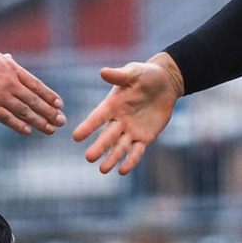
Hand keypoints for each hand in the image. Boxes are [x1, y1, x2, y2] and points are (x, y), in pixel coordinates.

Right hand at [0, 42, 62, 135]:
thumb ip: (4, 63)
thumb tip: (12, 61)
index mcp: (12, 69)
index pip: (36, 84)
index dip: (49, 96)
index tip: (60, 104)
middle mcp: (9, 82)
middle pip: (34, 100)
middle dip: (50, 112)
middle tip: (62, 121)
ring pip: (24, 111)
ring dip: (39, 121)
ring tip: (51, 129)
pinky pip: (6, 118)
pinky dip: (19, 125)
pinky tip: (28, 131)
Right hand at [73, 53, 181, 174]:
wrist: (166, 83)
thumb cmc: (146, 75)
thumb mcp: (134, 72)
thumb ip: (119, 75)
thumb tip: (103, 72)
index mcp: (112, 105)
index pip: (97, 117)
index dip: (88, 127)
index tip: (76, 137)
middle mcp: (119, 120)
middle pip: (107, 136)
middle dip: (99, 147)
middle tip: (89, 158)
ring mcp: (131, 130)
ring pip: (119, 147)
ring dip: (112, 158)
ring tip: (103, 169)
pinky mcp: (144, 137)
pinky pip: (136, 151)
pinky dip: (130, 161)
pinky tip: (122, 170)